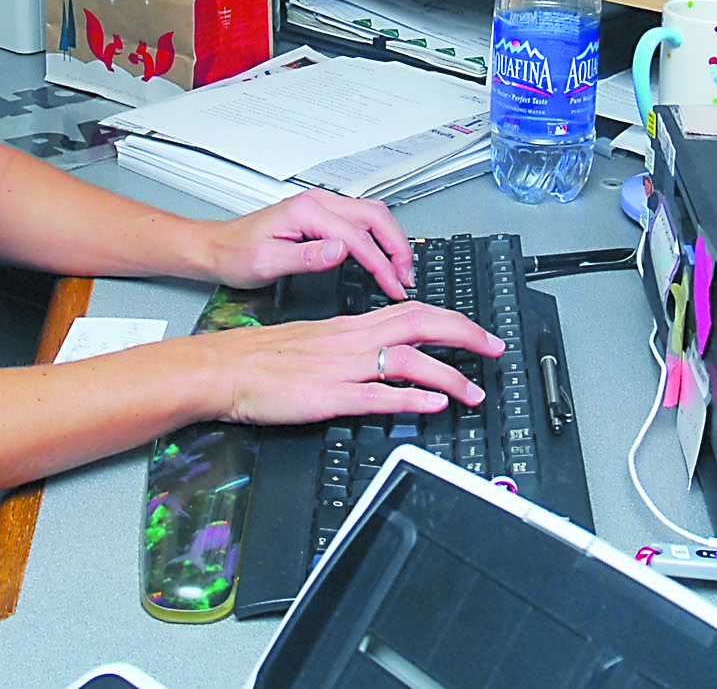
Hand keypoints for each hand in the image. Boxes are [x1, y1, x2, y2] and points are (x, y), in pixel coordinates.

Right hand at [189, 301, 504, 426]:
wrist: (222, 368)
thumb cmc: (259, 358)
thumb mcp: (313, 342)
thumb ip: (349, 345)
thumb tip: (380, 355)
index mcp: (349, 326)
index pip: (412, 311)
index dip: (451, 319)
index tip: (477, 331)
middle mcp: (352, 340)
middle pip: (422, 325)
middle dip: (466, 335)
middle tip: (495, 349)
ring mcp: (343, 368)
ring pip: (409, 360)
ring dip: (450, 375)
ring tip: (475, 391)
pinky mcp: (329, 396)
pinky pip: (379, 395)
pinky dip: (412, 398)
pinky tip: (434, 405)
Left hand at [207, 189, 415, 299]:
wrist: (216, 248)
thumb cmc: (235, 254)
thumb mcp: (267, 262)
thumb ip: (306, 257)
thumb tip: (341, 251)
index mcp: (306, 210)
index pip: (356, 236)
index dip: (380, 263)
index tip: (391, 286)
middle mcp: (317, 202)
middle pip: (374, 216)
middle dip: (396, 247)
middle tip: (405, 277)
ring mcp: (321, 206)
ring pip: (372, 215)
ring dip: (391, 241)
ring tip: (399, 270)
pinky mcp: (321, 216)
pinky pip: (360, 221)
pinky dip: (378, 238)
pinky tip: (382, 257)